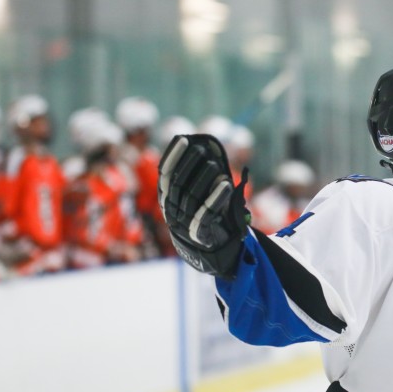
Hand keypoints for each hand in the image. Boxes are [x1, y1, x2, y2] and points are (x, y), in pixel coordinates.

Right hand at [158, 134, 249, 277]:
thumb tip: (208, 146)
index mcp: (167, 197)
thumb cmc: (206, 216)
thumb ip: (201, 175)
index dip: (173, 156)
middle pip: (177, 183)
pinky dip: (216, 198)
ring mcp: (183, 224)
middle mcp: (171, 210)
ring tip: (216, 165)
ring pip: (191, 198)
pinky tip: (226, 184)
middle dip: (189, 164)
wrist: (211, 253)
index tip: (183, 138)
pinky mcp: (199, 235)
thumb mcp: (201, 194)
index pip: (165, 173)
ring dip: (203, 179)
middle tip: (202, 148)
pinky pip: (206, 215)